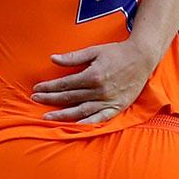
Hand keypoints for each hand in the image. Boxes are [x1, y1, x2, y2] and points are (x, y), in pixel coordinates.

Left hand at [30, 38, 158, 123]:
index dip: (49, 87)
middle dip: (50, 99)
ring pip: (81, 111)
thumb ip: (73, 57)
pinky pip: (100, 119)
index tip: (37, 88)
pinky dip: (87, 124)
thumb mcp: (94, 50)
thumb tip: (53, 59)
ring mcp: (108, 100)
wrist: (142, 58)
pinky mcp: (117, 107)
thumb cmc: (117, 52)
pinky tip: (75, 127)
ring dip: (63, 115)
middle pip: (69, 98)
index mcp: (92, 75)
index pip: (65, 84)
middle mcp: (99, 90)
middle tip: (35, 100)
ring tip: (48, 118)